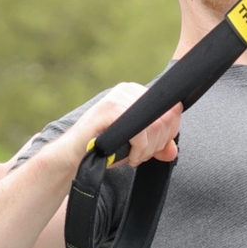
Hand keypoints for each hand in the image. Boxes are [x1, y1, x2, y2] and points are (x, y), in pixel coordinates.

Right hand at [50, 82, 181, 169]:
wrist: (74, 154)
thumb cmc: (103, 147)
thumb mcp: (136, 145)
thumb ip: (156, 145)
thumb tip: (172, 151)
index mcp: (137, 93)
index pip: (172, 108)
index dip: (170, 132)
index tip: (156, 148)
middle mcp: (129, 90)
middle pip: (166, 117)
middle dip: (159, 143)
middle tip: (144, 155)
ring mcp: (119, 97)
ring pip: (156, 125)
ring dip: (149, 149)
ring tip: (136, 157)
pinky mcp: (111, 108)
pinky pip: (140, 132)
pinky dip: (140, 151)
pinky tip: (131, 158)